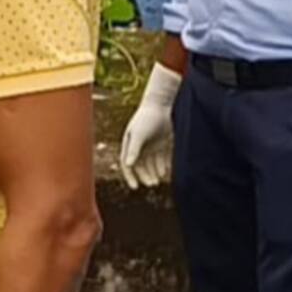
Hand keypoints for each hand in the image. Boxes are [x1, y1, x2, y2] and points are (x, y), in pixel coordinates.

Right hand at [119, 61, 181, 188]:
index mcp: (130, 144)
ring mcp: (151, 145)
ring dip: (153, 173)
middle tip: (152, 184)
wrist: (162, 104)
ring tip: (158, 181)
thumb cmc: (147, 117)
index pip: (127, 165)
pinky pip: (161, 159)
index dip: (130, 176)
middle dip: (144, 176)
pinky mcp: (162, 143)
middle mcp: (139, 146)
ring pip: (151, 164)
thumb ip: (134, 149)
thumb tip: (128, 165)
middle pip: (140, 166)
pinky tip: (165, 172)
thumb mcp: (139, 133)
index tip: (135, 187)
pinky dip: (162, 166)